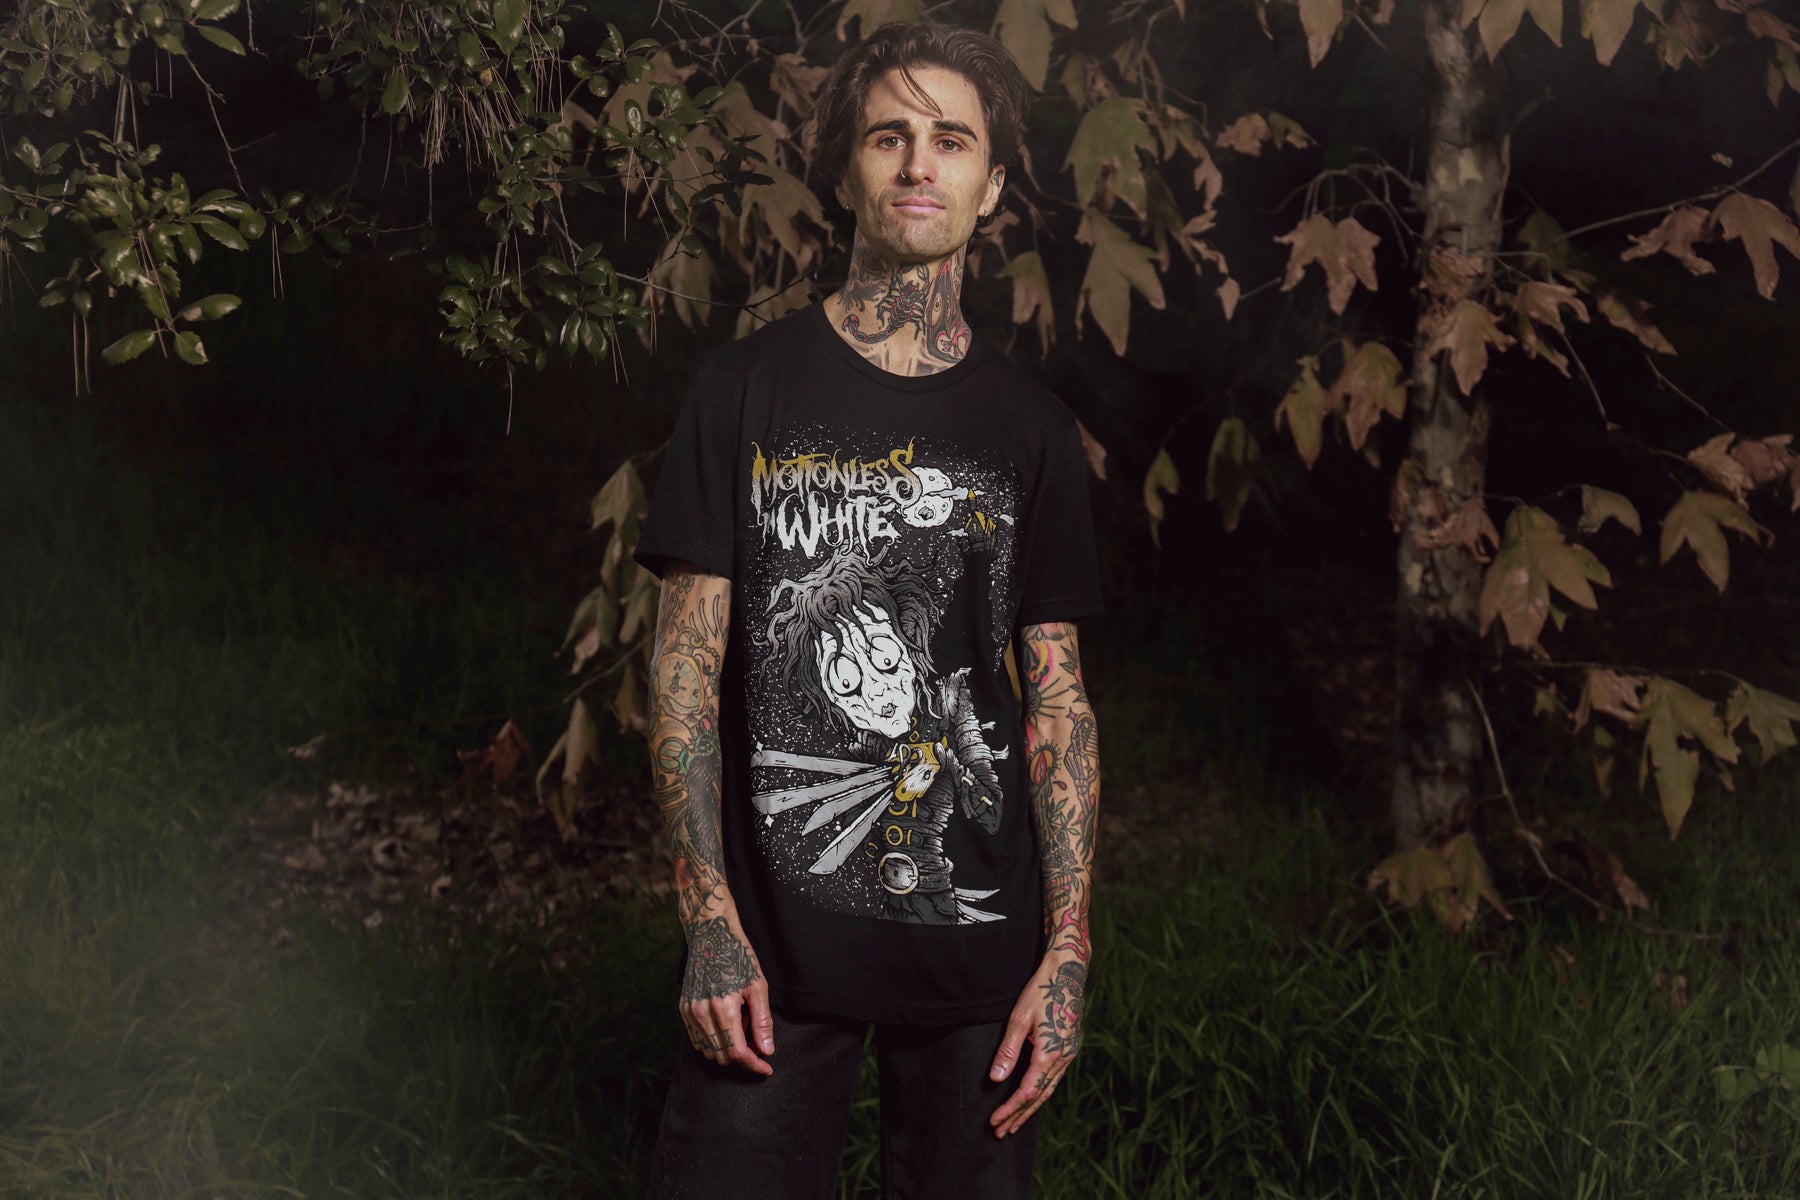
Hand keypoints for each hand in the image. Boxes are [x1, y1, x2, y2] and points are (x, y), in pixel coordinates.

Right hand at [679, 914, 775, 1074]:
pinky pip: (697, 1039)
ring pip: (707, 1051)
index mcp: (723, 1008)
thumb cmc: (738, 956)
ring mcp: (689, 1011)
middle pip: (721, 1056)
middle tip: (758, 1047)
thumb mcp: (758, 987)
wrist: (711, 934)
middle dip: (743, 1059)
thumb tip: (767, 1050)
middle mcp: (701, 1013)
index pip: (737, 1052)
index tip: (766, 1068)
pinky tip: (727, 1028)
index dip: (753, 1064)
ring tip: (742, 1030)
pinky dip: (713, 1043)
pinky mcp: (683, 1008)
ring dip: (727, 1051)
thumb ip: (762, 1022)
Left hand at [987, 952, 1086, 1137]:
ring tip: (1013, 1124)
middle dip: (1018, 1116)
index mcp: (1050, 1053)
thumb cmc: (1040, 992)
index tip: (994, 1121)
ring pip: (1048, 1090)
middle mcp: (1063, 1058)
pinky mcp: (1069, 1049)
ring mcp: (1069, 1055)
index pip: (1027, 1092)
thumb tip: (995, 1079)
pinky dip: (1040, 1094)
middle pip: (1039, 1097)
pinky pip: (1054, 1079)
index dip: (1010, 1109)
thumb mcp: (1019, 1019)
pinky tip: (1030, 1099)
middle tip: (1000, 1132)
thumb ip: (1008, 1051)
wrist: (1067, 973)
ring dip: (1030, 1109)